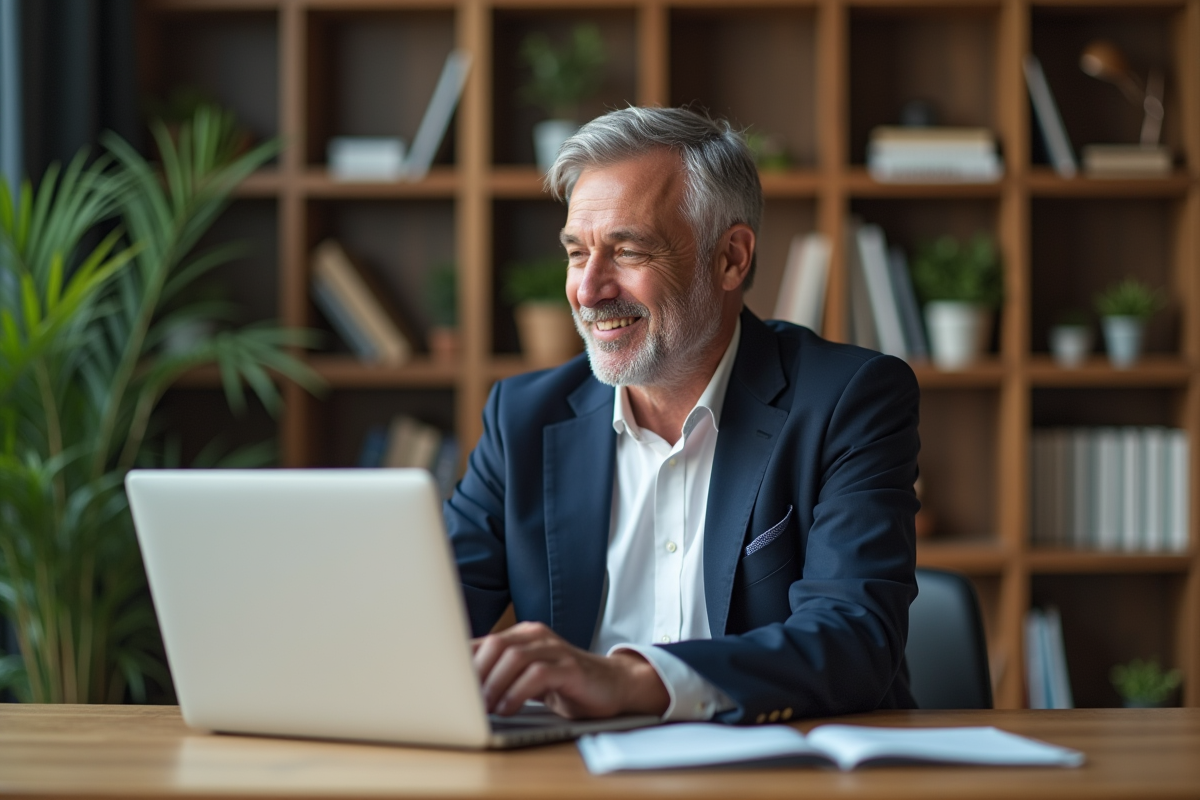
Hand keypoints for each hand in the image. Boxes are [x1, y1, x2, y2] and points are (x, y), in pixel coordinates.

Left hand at [471, 621, 669, 718]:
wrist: (613, 685)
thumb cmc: (565, 683)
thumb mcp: (528, 675)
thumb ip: (502, 673)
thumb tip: (461, 686)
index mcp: (523, 635)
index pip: (484, 641)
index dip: (463, 663)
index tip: (448, 686)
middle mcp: (537, 636)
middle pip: (495, 645)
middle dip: (476, 674)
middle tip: (465, 701)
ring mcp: (555, 650)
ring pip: (513, 657)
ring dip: (494, 685)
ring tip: (485, 708)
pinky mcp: (570, 668)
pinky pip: (537, 675)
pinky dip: (517, 692)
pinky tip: (508, 708)